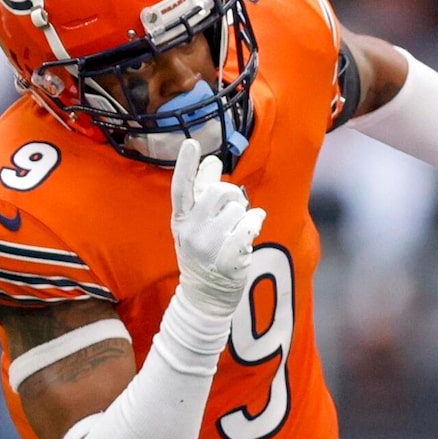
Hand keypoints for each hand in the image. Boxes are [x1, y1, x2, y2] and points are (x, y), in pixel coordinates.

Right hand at [169, 133, 263, 316]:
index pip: (181, 187)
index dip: (186, 164)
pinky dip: (257, 221)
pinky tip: (253, 226)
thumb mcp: (193, 225)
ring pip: (239, 208)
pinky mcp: (229, 256)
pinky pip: (251, 224)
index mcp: (180, 219)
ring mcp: (209, 244)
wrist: (206, 295)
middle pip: (219, 191)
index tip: (192, 144)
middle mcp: (191, 230)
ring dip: (245, 214)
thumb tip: (210, 162)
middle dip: (232, 195)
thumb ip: (201, 195)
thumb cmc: (203, 253)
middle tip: (233, 209)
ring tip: (237, 229)